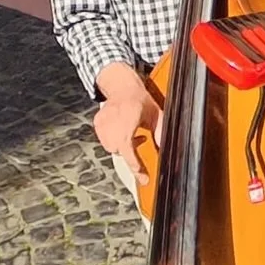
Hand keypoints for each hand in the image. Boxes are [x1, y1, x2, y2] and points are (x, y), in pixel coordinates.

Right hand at [93, 69, 158, 185]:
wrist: (122, 87)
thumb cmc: (141, 100)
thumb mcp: (157, 114)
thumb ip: (160, 132)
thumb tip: (167, 150)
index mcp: (129, 117)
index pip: (128, 147)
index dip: (135, 165)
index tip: (143, 177)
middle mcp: (113, 120)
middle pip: (118, 150)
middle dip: (129, 152)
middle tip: (140, 139)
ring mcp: (103, 122)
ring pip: (110, 148)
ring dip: (121, 147)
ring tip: (131, 133)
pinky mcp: (97, 123)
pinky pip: (104, 141)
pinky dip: (113, 141)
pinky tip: (121, 130)